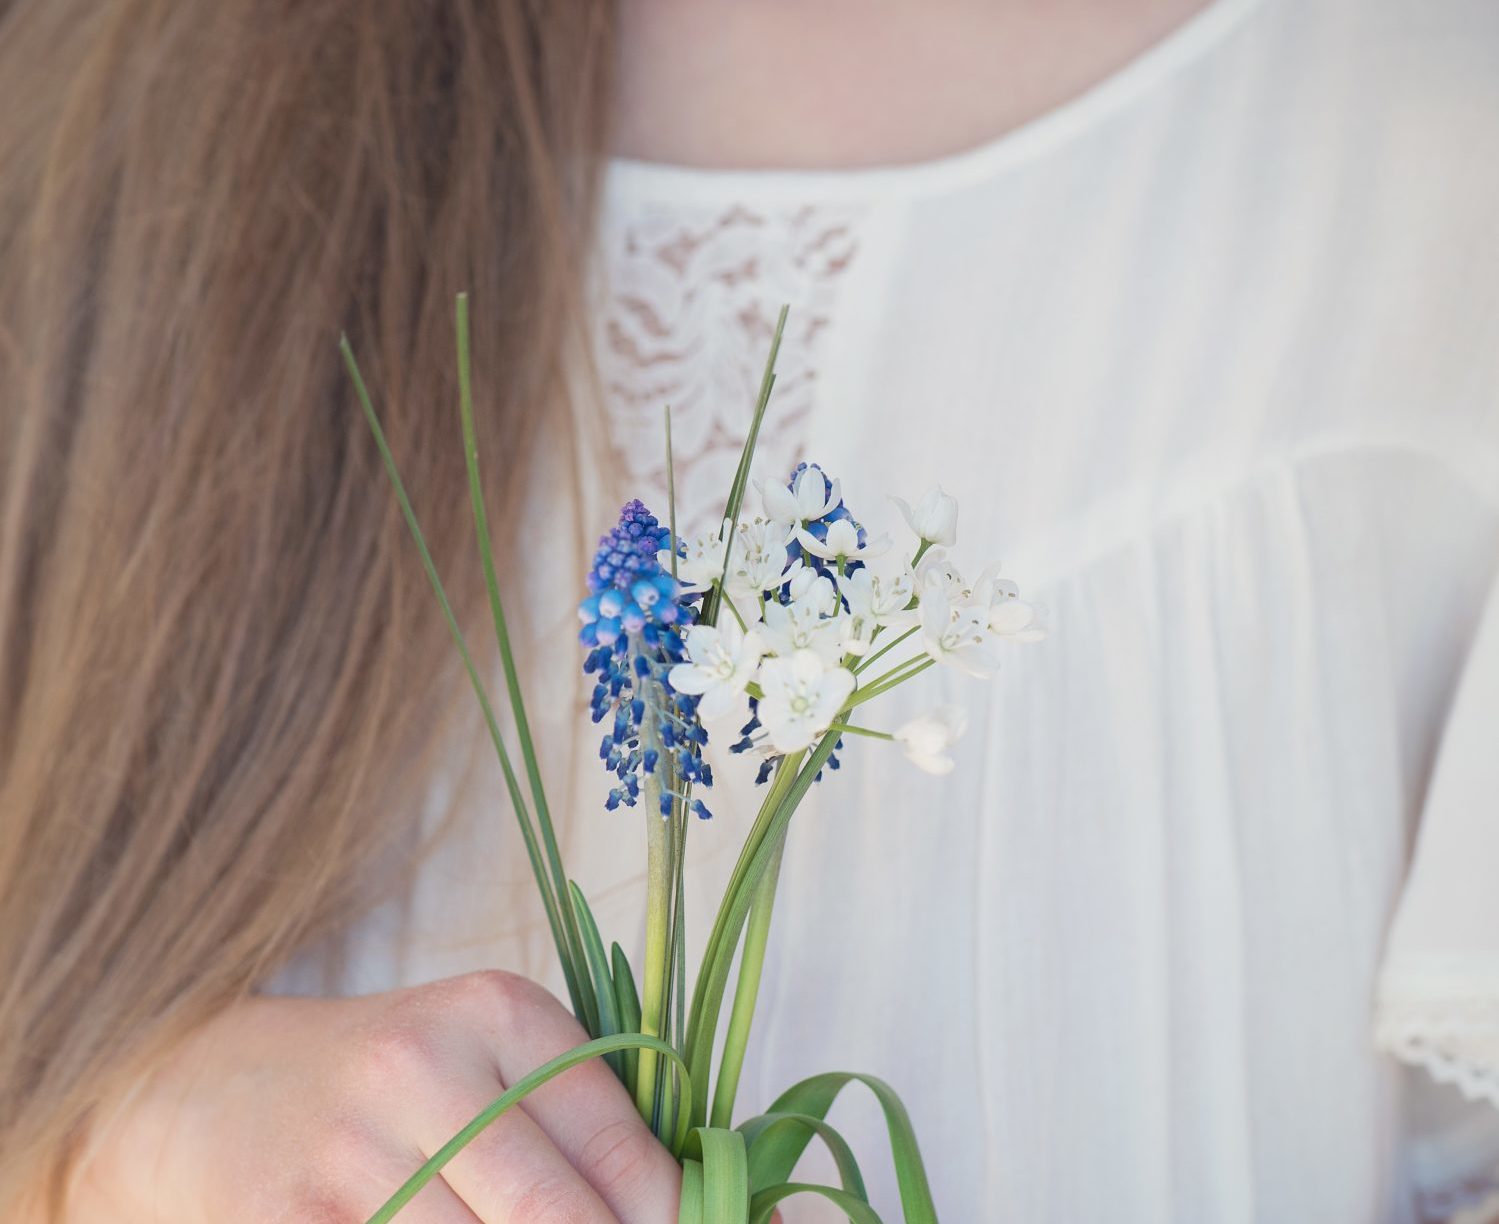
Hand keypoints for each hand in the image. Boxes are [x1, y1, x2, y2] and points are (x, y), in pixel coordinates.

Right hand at [68, 971, 681, 1222]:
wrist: (205, 1089)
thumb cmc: (383, 1080)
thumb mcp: (484, 1058)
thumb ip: (577, 1125)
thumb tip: (689, 1208)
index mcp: (495, 1013)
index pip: (617, 1144)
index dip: (669, 1215)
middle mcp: (423, 1067)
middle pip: (556, 1214)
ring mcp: (349, 1151)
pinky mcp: (289, 1220)